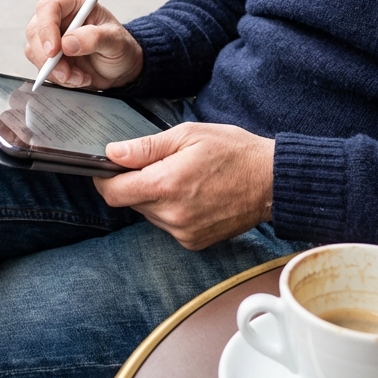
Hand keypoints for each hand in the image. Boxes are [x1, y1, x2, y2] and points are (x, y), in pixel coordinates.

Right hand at [24, 0, 142, 88]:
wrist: (120, 67)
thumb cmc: (120, 47)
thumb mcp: (116, 41)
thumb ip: (95, 38)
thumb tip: (68, 43)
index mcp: (74, 1)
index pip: (49, 8)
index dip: (47, 28)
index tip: (54, 51)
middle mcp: (59, 16)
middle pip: (36, 31)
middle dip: (48, 57)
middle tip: (67, 73)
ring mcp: (51, 36)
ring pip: (34, 51)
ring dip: (55, 71)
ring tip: (80, 77)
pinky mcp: (48, 55)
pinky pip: (41, 67)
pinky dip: (58, 78)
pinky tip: (77, 78)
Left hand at [94, 123, 274, 249]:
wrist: (272, 182)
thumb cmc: (234, 152)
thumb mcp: (188, 135)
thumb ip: (146, 147)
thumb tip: (112, 153)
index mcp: (166, 184)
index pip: (113, 193)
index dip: (105, 179)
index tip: (109, 168)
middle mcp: (172, 214)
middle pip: (130, 202)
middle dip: (135, 183)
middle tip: (160, 164)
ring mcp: (183, 232)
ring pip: (148, 214)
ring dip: (154, 197)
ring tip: (182, 178)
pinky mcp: (194, 241)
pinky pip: (168, 225)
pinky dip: (171, 210)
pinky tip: (193, 194)